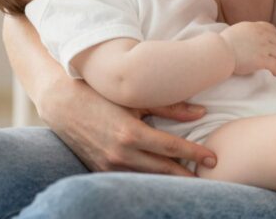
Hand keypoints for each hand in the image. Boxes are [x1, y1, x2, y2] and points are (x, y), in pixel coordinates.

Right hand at [40, 74, 216, 174]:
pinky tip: (162, 179)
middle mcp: (120, 154)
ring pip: (147, 178)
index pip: (171, 148)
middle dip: (187, 174)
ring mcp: (108, 166)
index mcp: (130, 134)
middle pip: (162, 170)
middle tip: (208, 176)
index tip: (213, 158)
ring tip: (190, 179)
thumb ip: (170, 106)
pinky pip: (130, 179)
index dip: (194, 154)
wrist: (62, 104)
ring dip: (168, 180)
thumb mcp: (136, 97)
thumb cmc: (101, 94)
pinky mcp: (100, 170)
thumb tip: (201, 113)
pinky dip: (148, 179)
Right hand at [219, 21, 275, 75]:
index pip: (271, 29)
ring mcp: (263, 47)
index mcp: (255, 27)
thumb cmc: (222, 43)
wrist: (220, 51)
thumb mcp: (237, 30)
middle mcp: (261, 35)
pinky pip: (275, 65)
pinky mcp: (261, 60)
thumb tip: (248, 36)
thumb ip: (246, 32)